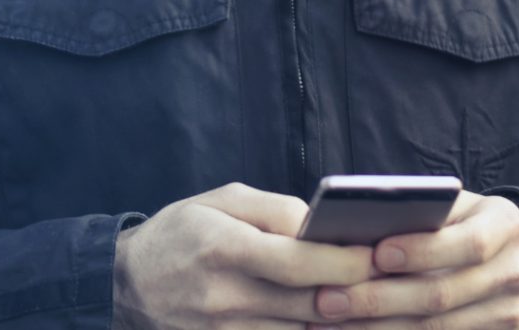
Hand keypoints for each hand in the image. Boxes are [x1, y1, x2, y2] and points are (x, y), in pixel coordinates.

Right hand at [113, 183, 375, 328]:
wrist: (128, 284)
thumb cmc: (182, 232)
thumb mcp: (222, 201)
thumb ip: (276, 210)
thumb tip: (325, 228)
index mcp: (223, 248)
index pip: (298, 262)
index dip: (346, 261)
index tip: (379, 254)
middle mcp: (223, 297)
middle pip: (309, 304)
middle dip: (357, 293)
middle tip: (390, 280)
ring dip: (340, 320)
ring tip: (371, 301)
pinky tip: (330, 320)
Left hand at [309, 192, 518, 329]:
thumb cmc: (473, 224)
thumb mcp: (461, 207)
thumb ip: (424, 212)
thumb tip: (358, 226)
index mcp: (505, 227)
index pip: (467, 243)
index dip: (421, 251)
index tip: (376, 254)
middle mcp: (513, 273)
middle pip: (442, 294)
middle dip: (379, 300)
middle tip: (327, 300)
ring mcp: (508, 314)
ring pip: (436, 328)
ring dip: (377, 328)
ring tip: (327, 324)